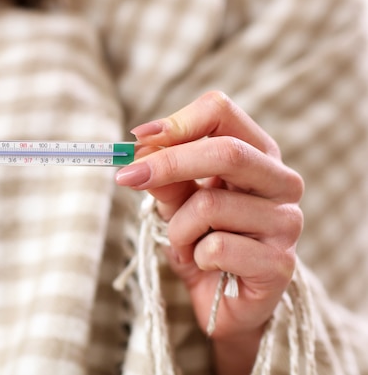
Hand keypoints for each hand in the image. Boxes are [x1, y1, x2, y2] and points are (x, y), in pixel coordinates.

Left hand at [115, 91, 303, 373]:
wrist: (224, 301)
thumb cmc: (202, 240)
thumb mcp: (176, 203)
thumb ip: (163, 177)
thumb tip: (138, 152)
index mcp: (257, 153)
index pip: (221, 112)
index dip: (176, 122)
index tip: (136, 139)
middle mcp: (281, 182)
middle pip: (227, 152)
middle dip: (168, 164)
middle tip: (127, 177)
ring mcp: (287, 222)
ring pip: (211, 205)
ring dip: (178, 228)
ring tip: (185, 243)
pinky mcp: (280, 263)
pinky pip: (217, 248)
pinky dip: (195, 257)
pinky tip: (206, 264)